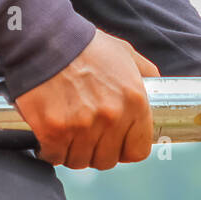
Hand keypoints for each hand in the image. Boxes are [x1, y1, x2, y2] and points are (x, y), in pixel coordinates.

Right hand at [15, 29, 159, 170]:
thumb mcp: (125, 53)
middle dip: (96, 151)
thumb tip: (157, 87)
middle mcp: (112, 118)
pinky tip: (49, 135)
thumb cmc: (84, 45)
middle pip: (107, 160)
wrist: (43, 38)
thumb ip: (145, 73)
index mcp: (135, 102)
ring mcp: (82, 126)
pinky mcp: (53, 130)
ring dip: (72, 151)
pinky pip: (54, 157)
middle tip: (85, 135)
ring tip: (66, 132)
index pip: (138, 151)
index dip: (124, 150)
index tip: (114, 143)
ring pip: (80, 161)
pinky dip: (50, 150)